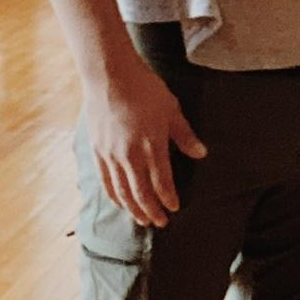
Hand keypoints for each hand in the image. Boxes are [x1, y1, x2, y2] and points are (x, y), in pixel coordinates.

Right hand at [84, 58, 206, 226]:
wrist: (110, 76)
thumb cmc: (145, 89)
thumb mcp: (171, 109)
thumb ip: (184, 135)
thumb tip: (201, 154)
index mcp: (152, 146)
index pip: (162, 183)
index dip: (168, 199)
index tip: (174, 209)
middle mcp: (130, 156)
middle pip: (141, 194)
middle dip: (152, 211)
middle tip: (160, 223)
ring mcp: (111, 156)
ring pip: (122, 192)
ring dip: (133, 209)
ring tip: (141, 219)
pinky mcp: (97, 151)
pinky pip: (105, 182)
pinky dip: (114, 196)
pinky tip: (119, 202)